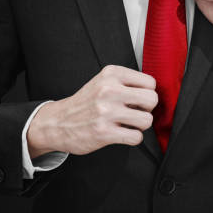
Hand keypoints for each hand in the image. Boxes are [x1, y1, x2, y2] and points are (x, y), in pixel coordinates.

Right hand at [27, 65, 157, 157]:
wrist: (57, 122)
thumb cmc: (85, 103)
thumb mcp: (103, 82)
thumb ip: (126, 83)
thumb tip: (155, 93)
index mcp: (111, 74)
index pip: (150, 82)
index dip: (147, 93)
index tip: (137, 99)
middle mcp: (109, 90)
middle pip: (152, 99)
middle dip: (147, 109)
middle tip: (135, 112)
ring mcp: (106, 112)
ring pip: (147, 120)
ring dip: (140, 125)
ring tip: (128, 123)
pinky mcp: (104, 132)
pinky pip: (136, 137)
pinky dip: (133, 138)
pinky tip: (122, 133)